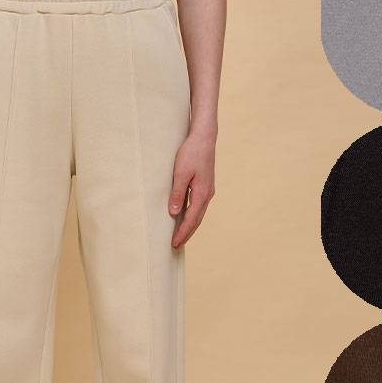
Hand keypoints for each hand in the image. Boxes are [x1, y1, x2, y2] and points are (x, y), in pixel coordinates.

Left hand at [169, 129, 215, 247]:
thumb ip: (177, 194)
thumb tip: (174, 213)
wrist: (204, 137)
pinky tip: (185, 217)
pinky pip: (198, 206)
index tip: (174, 244)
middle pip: (197, 220)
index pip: (191, 219)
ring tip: (180, 236)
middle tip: (176, 245)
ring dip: (190, 226)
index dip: (182, 233)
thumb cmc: (191, 152)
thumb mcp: (181, 173)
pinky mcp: (205, 185)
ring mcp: (207, 190)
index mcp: (202, 194)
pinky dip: (192, 215)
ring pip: (198, 214)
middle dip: (186, 234)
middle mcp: (207, 195)